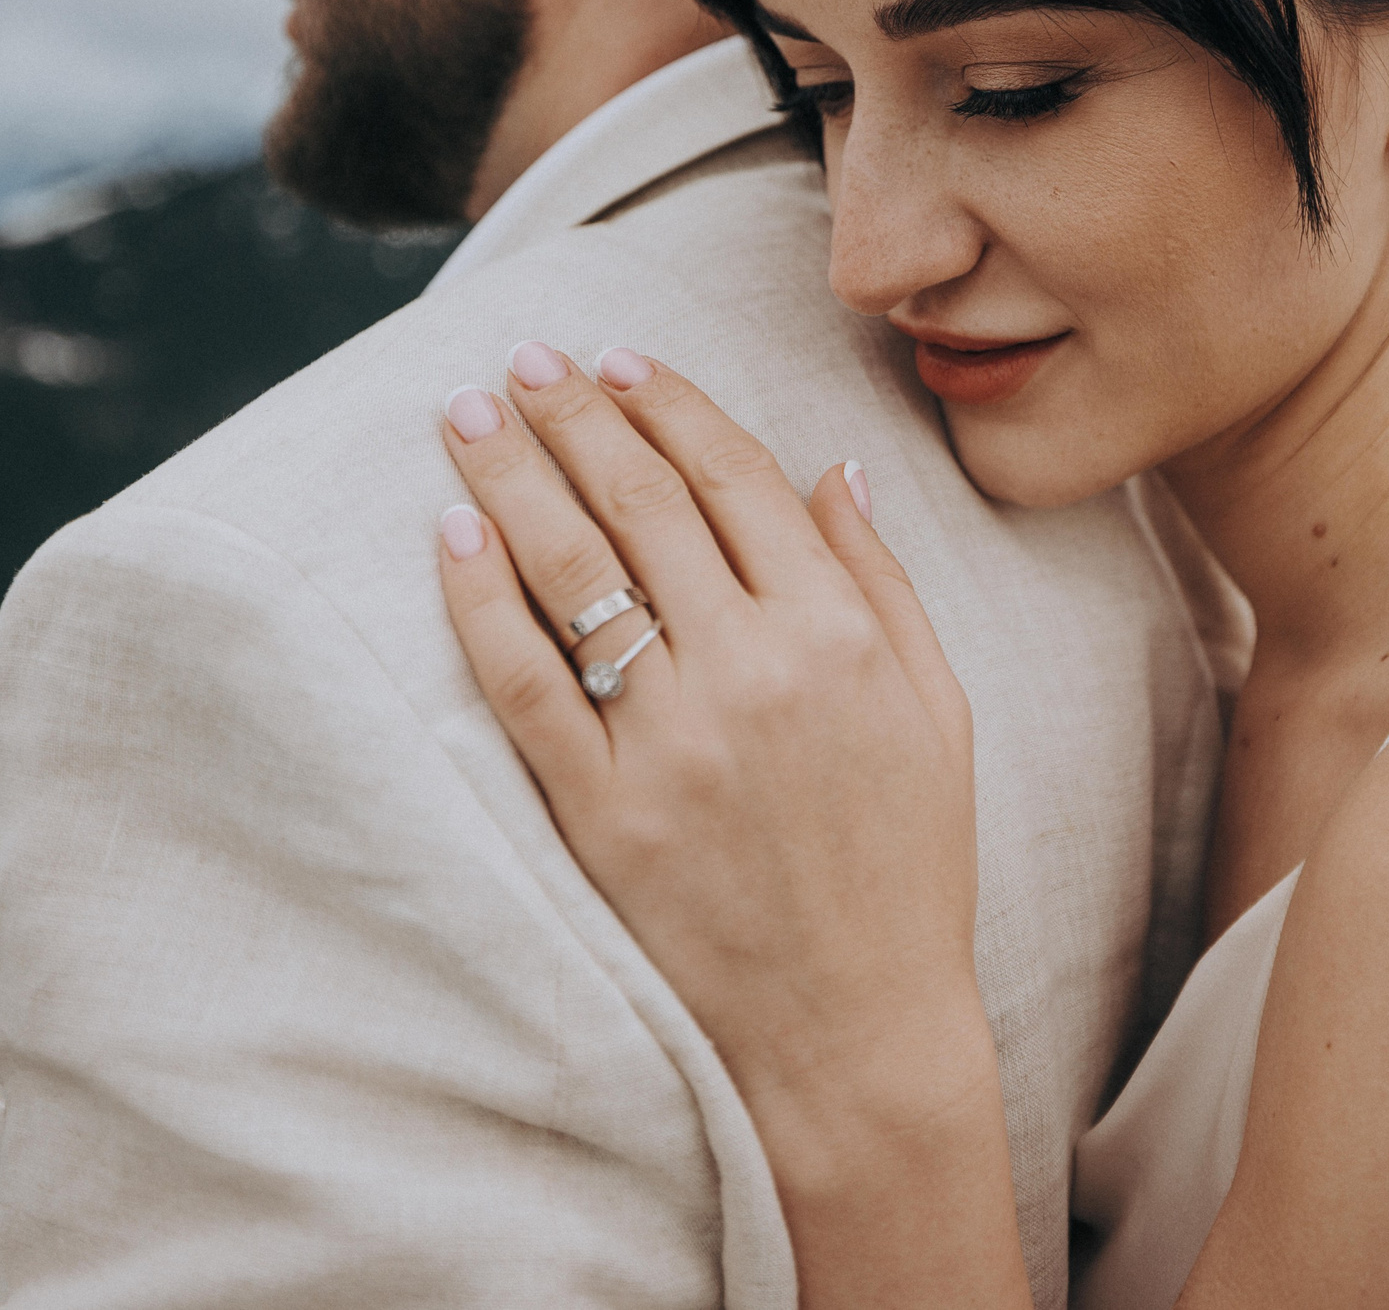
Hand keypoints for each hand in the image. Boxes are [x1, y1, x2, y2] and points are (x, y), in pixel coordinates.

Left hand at [433, 342, 991, 1138]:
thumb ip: (883, 582)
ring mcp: (670, 739)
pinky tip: (450, 530)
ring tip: (468, 411)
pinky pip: (522, 680)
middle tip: (524, 360)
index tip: (618, 357)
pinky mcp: (602, 809)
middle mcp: (752, 668)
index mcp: (838, 633)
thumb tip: (832, 467)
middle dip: (574, 414)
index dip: (668, 402)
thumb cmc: (908, 869)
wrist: (855, 1031)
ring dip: (514, 472)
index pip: (733, 477)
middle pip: (640, 501)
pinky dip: (479, 596)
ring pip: (573, 568)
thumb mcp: (938, 712)